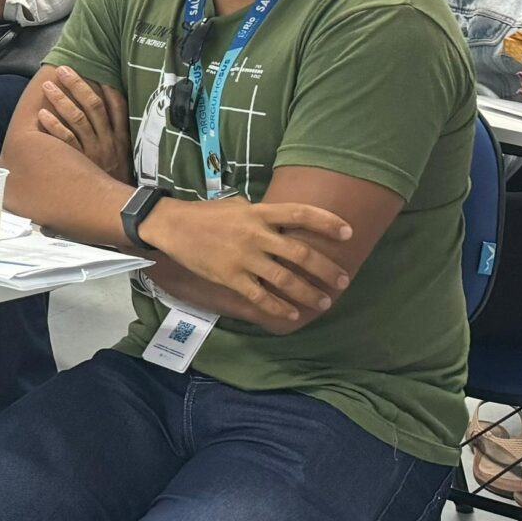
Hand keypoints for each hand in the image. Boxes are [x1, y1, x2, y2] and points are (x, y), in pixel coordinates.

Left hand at [31, 67, 129, 181]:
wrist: (119, 209)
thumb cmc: (116, 182)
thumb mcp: (124, 159)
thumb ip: (116, 140)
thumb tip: (107, 120)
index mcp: (121, 138)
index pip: (117, 107)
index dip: (107, 88)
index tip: (97, 72)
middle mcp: (108, 140)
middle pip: (93, 106)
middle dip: (78, 86)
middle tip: (63, 70)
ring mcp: (94, 151)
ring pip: (78, 119)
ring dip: (61, 101)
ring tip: (48, 87)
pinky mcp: (79, 163)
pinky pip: (66, 140)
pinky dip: (54, 126)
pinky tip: (42, 115)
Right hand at [139, 196, 355, 329]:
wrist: (172, 226)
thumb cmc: (206, 214)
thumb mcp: (238, 206)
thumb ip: (263, 214)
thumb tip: (286, 223)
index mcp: (259, 213)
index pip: (300, 213)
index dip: (327, 222)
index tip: (348, 233)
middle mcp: (256, 235)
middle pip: (300, 253)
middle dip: (326, 268)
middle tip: (342, 280)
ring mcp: (243, 258)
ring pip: (285, 279)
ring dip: (308, 292)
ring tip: (324, 301)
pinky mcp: (230, 277)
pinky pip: (260, 296)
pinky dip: (278, 307)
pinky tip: (291, 314)